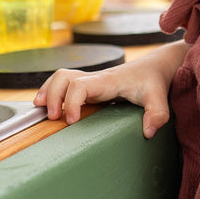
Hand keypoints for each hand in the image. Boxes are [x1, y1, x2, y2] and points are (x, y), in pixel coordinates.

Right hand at [33, 41, 186, 137]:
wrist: (154, 67)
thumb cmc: (153, 81)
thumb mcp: (159, 98)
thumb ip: (157, 114)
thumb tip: (148, 131)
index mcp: (107, 81)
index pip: (79, 85)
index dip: (70, 102)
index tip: (71, 121)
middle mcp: (95, 78)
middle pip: (63, 77)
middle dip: (52, 96)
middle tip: (53, 118)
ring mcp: (90, 81)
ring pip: (60, 77)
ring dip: (47, 91)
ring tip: (40, 110)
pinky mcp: (88, 86)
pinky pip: (63, 83)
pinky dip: (51, 91)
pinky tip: (45, 106)